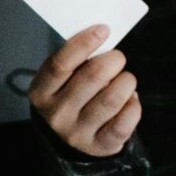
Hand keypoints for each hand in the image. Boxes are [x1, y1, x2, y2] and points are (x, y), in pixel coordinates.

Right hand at [28, 24, 138, 157]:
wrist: (71, 139)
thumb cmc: (72, 95)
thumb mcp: (63, 79)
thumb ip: (77, 59)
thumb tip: (103, 34)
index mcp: (41, 92)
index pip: (61, 64)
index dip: (84, 43)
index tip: (104, 29)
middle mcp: (56, 114)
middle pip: (92, 77)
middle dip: (113, 60)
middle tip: (118, 58)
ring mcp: (77, 133)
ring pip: (112, 98)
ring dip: (126, 82)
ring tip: (125, 80)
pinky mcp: (99, 146)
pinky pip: (125, 121)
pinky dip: (133, 104)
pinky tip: (130, 100)